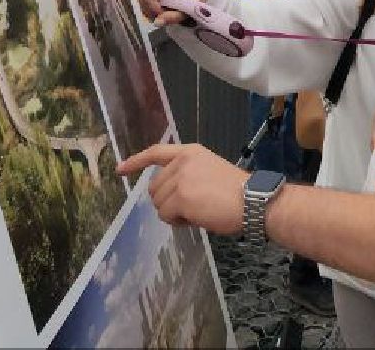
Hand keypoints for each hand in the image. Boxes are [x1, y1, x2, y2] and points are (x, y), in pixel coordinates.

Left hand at [117, 144, 248, 233]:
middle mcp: (182, 161)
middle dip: (168, 202)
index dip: (136, 162)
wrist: (254, 201)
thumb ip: (187, 175)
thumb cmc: (238, 192)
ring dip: (174, 213)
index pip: (156, 152)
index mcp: (191, 152)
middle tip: (193, 207)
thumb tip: (169, 195)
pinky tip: (198, 218)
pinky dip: (179, 222)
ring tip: (199, 211)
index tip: (120, 170)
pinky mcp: (181, 198)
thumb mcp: (209, 171)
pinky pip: (167, 216)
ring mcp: (180, 179)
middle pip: (154, 188)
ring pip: (159, 204)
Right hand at [120, 0, 206, 23]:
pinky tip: (160, 13)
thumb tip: (156, 23)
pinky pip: (144, 5)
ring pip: (143, 2)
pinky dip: (151, 12)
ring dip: (152, 11)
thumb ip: (175, 16)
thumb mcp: (190, 7)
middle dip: (154, 9)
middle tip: (166, 15)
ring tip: (166, 13)